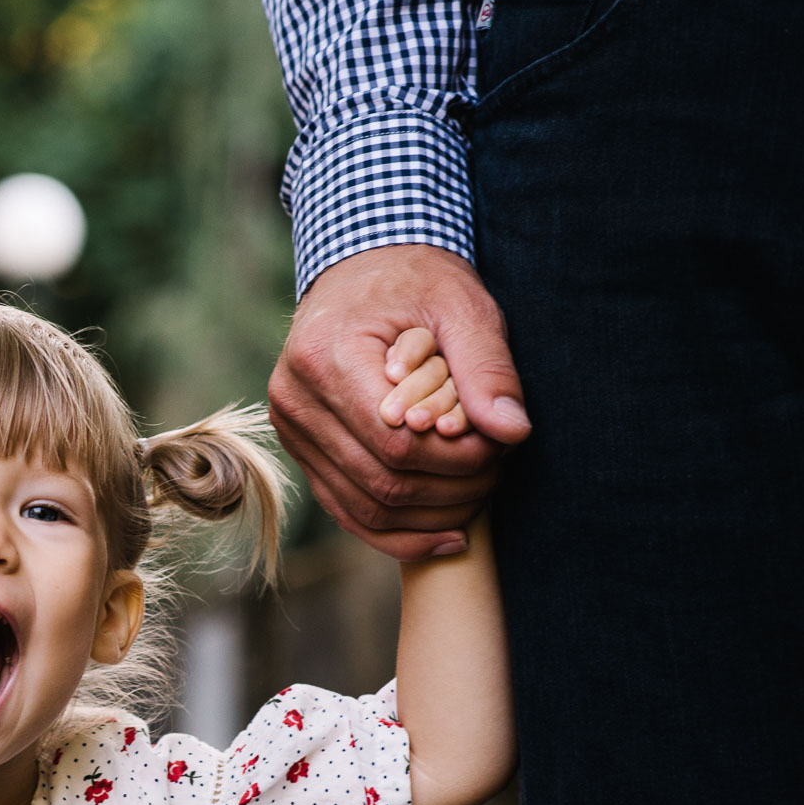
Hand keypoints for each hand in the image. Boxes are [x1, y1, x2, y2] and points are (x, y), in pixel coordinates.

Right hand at [268, 244, 530, 559]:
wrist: (360, 271)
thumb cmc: (412, 281)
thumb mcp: (459, 304)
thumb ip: (486, 367)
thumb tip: (512, 432)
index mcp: (323, 358)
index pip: (396, 442)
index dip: (457, 459)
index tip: (501, 446)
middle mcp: (293, 401)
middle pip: (381, 482)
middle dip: (452, 490)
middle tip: (499, 470)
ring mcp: (290, 432)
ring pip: (364, 508)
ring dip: (430, 517)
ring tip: (479, 497)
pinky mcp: (299, 451)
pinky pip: (346, 511)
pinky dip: (398, 534)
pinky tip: (446, 534)